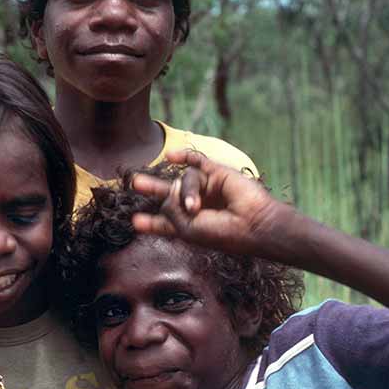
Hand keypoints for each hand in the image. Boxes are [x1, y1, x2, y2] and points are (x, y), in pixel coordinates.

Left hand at [132, 150, 292, 256]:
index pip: (166, 222)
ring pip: (184, 181)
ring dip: (187, 193)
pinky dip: (184, 156)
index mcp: (189, 225)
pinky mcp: (218, 173)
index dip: (151, 222)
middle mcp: (197, 205)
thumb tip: (171, 185)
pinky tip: (171, 155)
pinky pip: (197, 160)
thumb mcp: (187, 228)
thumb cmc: (222, 233)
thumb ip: (170, 208)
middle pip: (169, 193)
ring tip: (195, 207)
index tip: (136, 222)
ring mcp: (208, 188)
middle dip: (152, 188)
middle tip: (135, 183)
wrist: (253, 224)